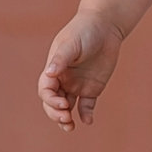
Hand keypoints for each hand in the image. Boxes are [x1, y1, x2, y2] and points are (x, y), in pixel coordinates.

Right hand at [40, 11, 123, 131]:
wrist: (105, 25)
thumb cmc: (84, 30)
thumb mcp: (71, 44)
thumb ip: (61, 59)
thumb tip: (49, 74)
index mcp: (54, 69)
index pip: (45, 90)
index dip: (50, 100)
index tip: (62, 104)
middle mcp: (63, 79)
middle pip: (53, 102)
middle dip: (56, 113)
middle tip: (66, 119)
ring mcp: (76, 85)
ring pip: (66, 107)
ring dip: (66, 118)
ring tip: (71, 126)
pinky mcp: (92, 88)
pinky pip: (86, 106)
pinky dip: (85, 115)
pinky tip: (88, 120)